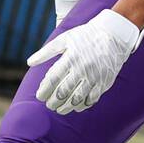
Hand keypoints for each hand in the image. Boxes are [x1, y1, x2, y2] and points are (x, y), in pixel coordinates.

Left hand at [27, 9, 142, 114]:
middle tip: (49, 105)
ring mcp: (95, 77)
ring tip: (60, 109)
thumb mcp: (65, 39)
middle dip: (53, 102)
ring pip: (77, 98)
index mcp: (71, 58)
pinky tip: (76, 106)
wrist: (114, 34)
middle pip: (63, 92)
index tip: (40, 96)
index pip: (53, 79)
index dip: (44, 90)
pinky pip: (92, 99)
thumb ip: (46, 52)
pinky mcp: (105, 82)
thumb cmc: (86, 36)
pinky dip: (82, 105)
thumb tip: (29, 62)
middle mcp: (82, 68)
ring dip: (66, 107)